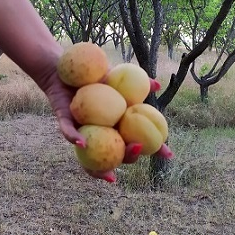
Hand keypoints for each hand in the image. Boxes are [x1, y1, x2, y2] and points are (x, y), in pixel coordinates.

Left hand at [37, 64, 171, 181]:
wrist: (65, 66)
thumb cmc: (94, 75)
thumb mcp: (118, 78)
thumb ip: (137, 83)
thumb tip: (156, 84)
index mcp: (117, 125)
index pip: (139, 140)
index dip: (154, 149)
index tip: (169, 154)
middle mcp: (102, 132)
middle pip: (118, 154)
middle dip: (129, 157)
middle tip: (137, 147)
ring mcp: (83, 129)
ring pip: (92, 155)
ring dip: (103, 163)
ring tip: (112, 167)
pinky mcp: (64, 121)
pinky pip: (69, 132)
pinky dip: (74, 137)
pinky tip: (82, 144)